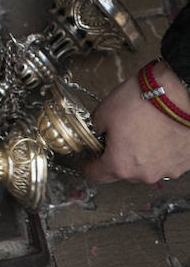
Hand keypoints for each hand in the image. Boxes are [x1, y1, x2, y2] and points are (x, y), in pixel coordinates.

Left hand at [84, 60, 189, 183]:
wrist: (177, 92)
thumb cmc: (142, 101)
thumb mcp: (103, 113)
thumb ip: (96, 130)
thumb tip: (98, 132)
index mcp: (120, 165)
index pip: (96, 175)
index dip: (87, 165)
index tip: (87, 160)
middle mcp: (145, 174)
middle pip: (122, 172)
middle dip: (115, 158)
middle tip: (115, 140)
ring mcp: (168, 170)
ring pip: (146, 168)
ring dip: (140, 156)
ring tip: (140, 133)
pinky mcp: (185, 162)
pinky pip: (166, 162)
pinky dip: (160, 152)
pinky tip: (158, 135)